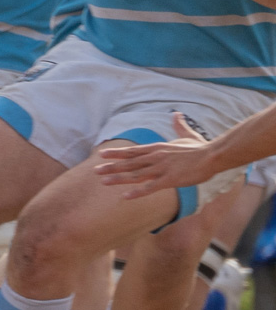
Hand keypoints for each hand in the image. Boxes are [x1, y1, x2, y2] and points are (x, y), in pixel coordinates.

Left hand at [95, 112, 224, 199]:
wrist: (213, 155)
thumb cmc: (201, 147)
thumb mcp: (187, 134)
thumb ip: (178, 126)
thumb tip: (177, 114)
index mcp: (157, 148)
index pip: (132, 151)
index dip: (116, 154)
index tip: (101, 155)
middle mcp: (155, 157)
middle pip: (129, 163)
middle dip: (111, 167)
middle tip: (95, 170)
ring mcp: (162, 168)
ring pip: (135, 174)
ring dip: (118, 178)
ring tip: (103, 182)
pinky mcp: (170, 179)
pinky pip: (150, 187)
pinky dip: (137, 192)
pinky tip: (125, 196)